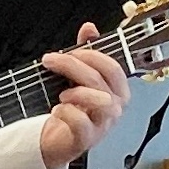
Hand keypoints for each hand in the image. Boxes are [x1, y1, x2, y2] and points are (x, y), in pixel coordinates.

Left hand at [31, 24, 131, 168]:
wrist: (56, 140)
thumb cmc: (71, 108)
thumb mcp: (77, 76)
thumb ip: (84, 52)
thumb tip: (89, 28)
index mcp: (117, 91)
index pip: (113, 68)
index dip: (90, 55)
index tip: (69, 50)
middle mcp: (114, 108)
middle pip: (101, 79)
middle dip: (73, 65)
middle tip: (51, 61)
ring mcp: (103, 124)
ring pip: (101, 102)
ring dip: (77, 92)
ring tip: (62, 93)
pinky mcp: (87, 139)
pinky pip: (81, 122)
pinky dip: (66, 112)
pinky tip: (57, 111)